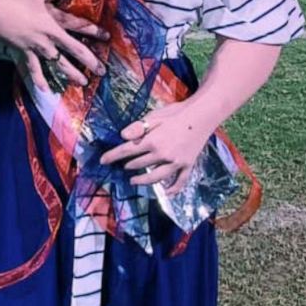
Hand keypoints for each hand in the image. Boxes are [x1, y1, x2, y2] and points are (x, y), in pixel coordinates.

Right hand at [0, 0, 108, 91]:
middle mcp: (50, 38)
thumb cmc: (16, 2)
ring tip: (83, 83)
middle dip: (89, 61)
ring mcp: (38, 48)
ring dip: (71, 74)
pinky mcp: (26, 54)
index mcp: (55, 21)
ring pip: (58, 64)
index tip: (107, 38)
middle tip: (102, 71)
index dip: (94, 32)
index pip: (79, 26)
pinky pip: (34, 69)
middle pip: (74, 51)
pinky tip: (45, 90)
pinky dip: (39, 80)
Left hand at [98, 100, 218, 196]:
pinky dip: (172, 190)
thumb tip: (122, 137)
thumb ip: (138, 127)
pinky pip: (179, 182)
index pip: (127, 151)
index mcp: (152, 141)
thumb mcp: (155, 116)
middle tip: (121, 166)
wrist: (203, 115)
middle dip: (127, 166)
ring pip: (155, 177)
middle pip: (139, 164)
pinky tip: (165, 193)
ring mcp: (176, 162)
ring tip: (133, 181)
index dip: (113, 156)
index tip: (102, 161)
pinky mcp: (187, 165)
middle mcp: (162, 155)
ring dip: (142, 181)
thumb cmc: (177, 112)